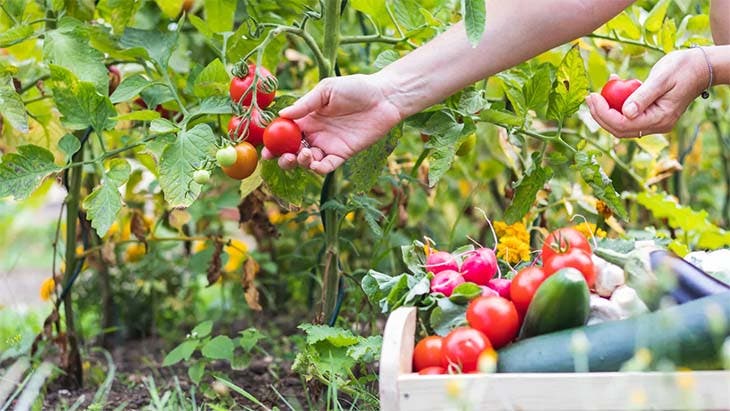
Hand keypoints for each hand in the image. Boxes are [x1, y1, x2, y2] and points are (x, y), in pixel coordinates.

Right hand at [264, 74, 402, 173]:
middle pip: (292, 151)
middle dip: (282, 157)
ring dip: (300, 162)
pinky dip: (317, 168)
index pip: (284, 133)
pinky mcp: (342, 154)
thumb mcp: (326, 90)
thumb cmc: (355, 88)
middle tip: (280, 157)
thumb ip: (305, 104)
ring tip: (304, 153)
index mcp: (307, 118)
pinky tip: (314, 162)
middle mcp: (315, 134)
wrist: (384, 97)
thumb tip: (283, 114)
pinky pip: (326, 167)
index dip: (273, 141)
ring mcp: (328, 145)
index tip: (265, 147)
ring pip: (307, 161)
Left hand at [585, 48, 708, 137]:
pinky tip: (614, 86)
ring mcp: (654, 122)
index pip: (623, 124)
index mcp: (661, 119)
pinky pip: (628, 115)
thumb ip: (643, 96)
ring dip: (606, 110)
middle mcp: (657, 125)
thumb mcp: (661, 78)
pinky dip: (617, 104)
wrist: (701, 66)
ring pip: (622, 124)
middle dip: (600, 115)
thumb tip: (626, 113)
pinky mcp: (651, 115)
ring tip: (597, 93)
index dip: (603, 113)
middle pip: (619, 128)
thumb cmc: (683, 68)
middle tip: (589, 97)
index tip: (592, 97)